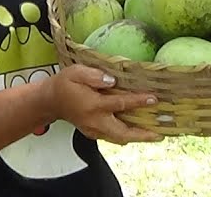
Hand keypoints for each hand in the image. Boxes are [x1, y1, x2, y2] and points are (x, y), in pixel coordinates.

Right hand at [49, 64, 163, 144]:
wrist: (50, 101)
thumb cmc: (64, 85)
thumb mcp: (76, 72)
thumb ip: (93, 76)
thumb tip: (111, 81)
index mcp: (93, 105)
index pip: (120, 104)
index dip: (138, 101)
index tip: (153, 99)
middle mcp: (95, 121)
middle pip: (123, 133)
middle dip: (142, 135)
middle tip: (160, 134)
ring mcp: (94, 130)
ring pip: (119, 139)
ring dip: (137, 138)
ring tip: (154, 135)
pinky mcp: (94, 133)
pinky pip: (113, 138)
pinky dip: (127, 135)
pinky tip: (137, 130)